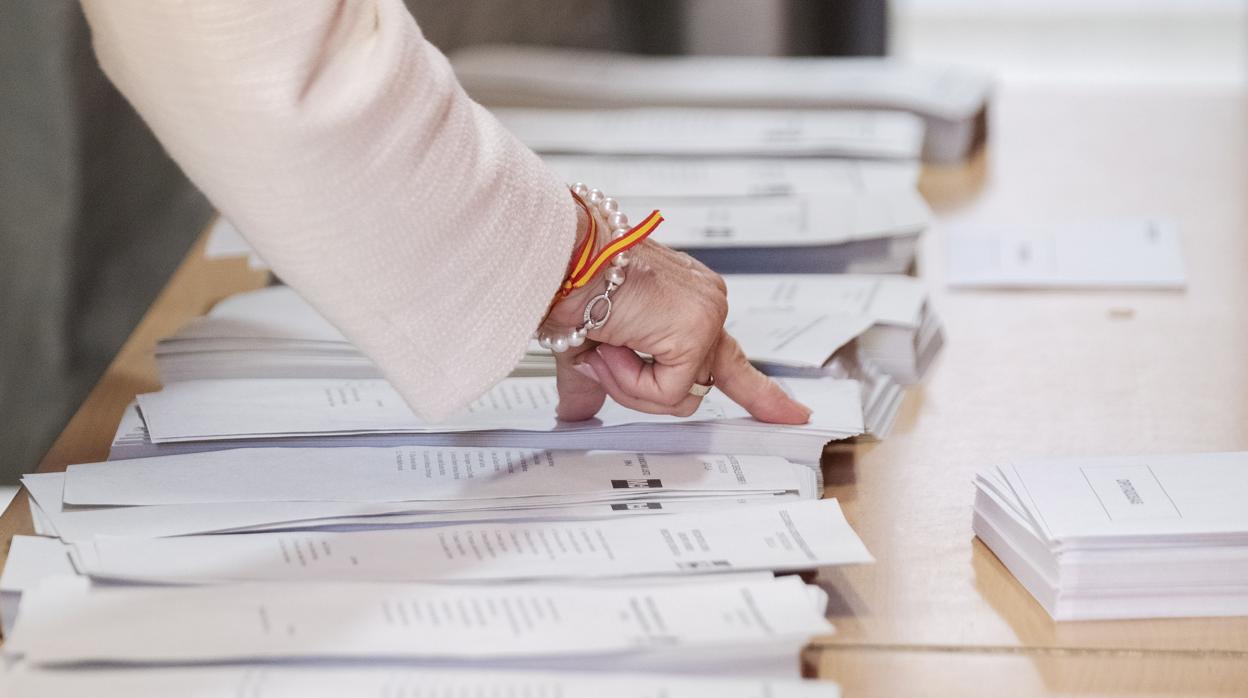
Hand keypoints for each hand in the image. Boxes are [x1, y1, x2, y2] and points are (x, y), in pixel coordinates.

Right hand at [540, 204, 811, 423]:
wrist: (557, 260)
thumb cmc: (567, 284)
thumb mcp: (586, 345)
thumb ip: (597, 382)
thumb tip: (576, 411)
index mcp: (685, 304)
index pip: (729, 358)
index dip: (760, 392)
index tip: (792, 414)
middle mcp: (704, 305)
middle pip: (691, 387)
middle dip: (638, 388)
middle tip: (602, 355)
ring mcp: (706, 316)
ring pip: (679, 396)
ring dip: (630, 383)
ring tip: (605, 343)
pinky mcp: (696, 330)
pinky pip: (668, 392)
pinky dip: (630, 379)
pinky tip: (614, 344)